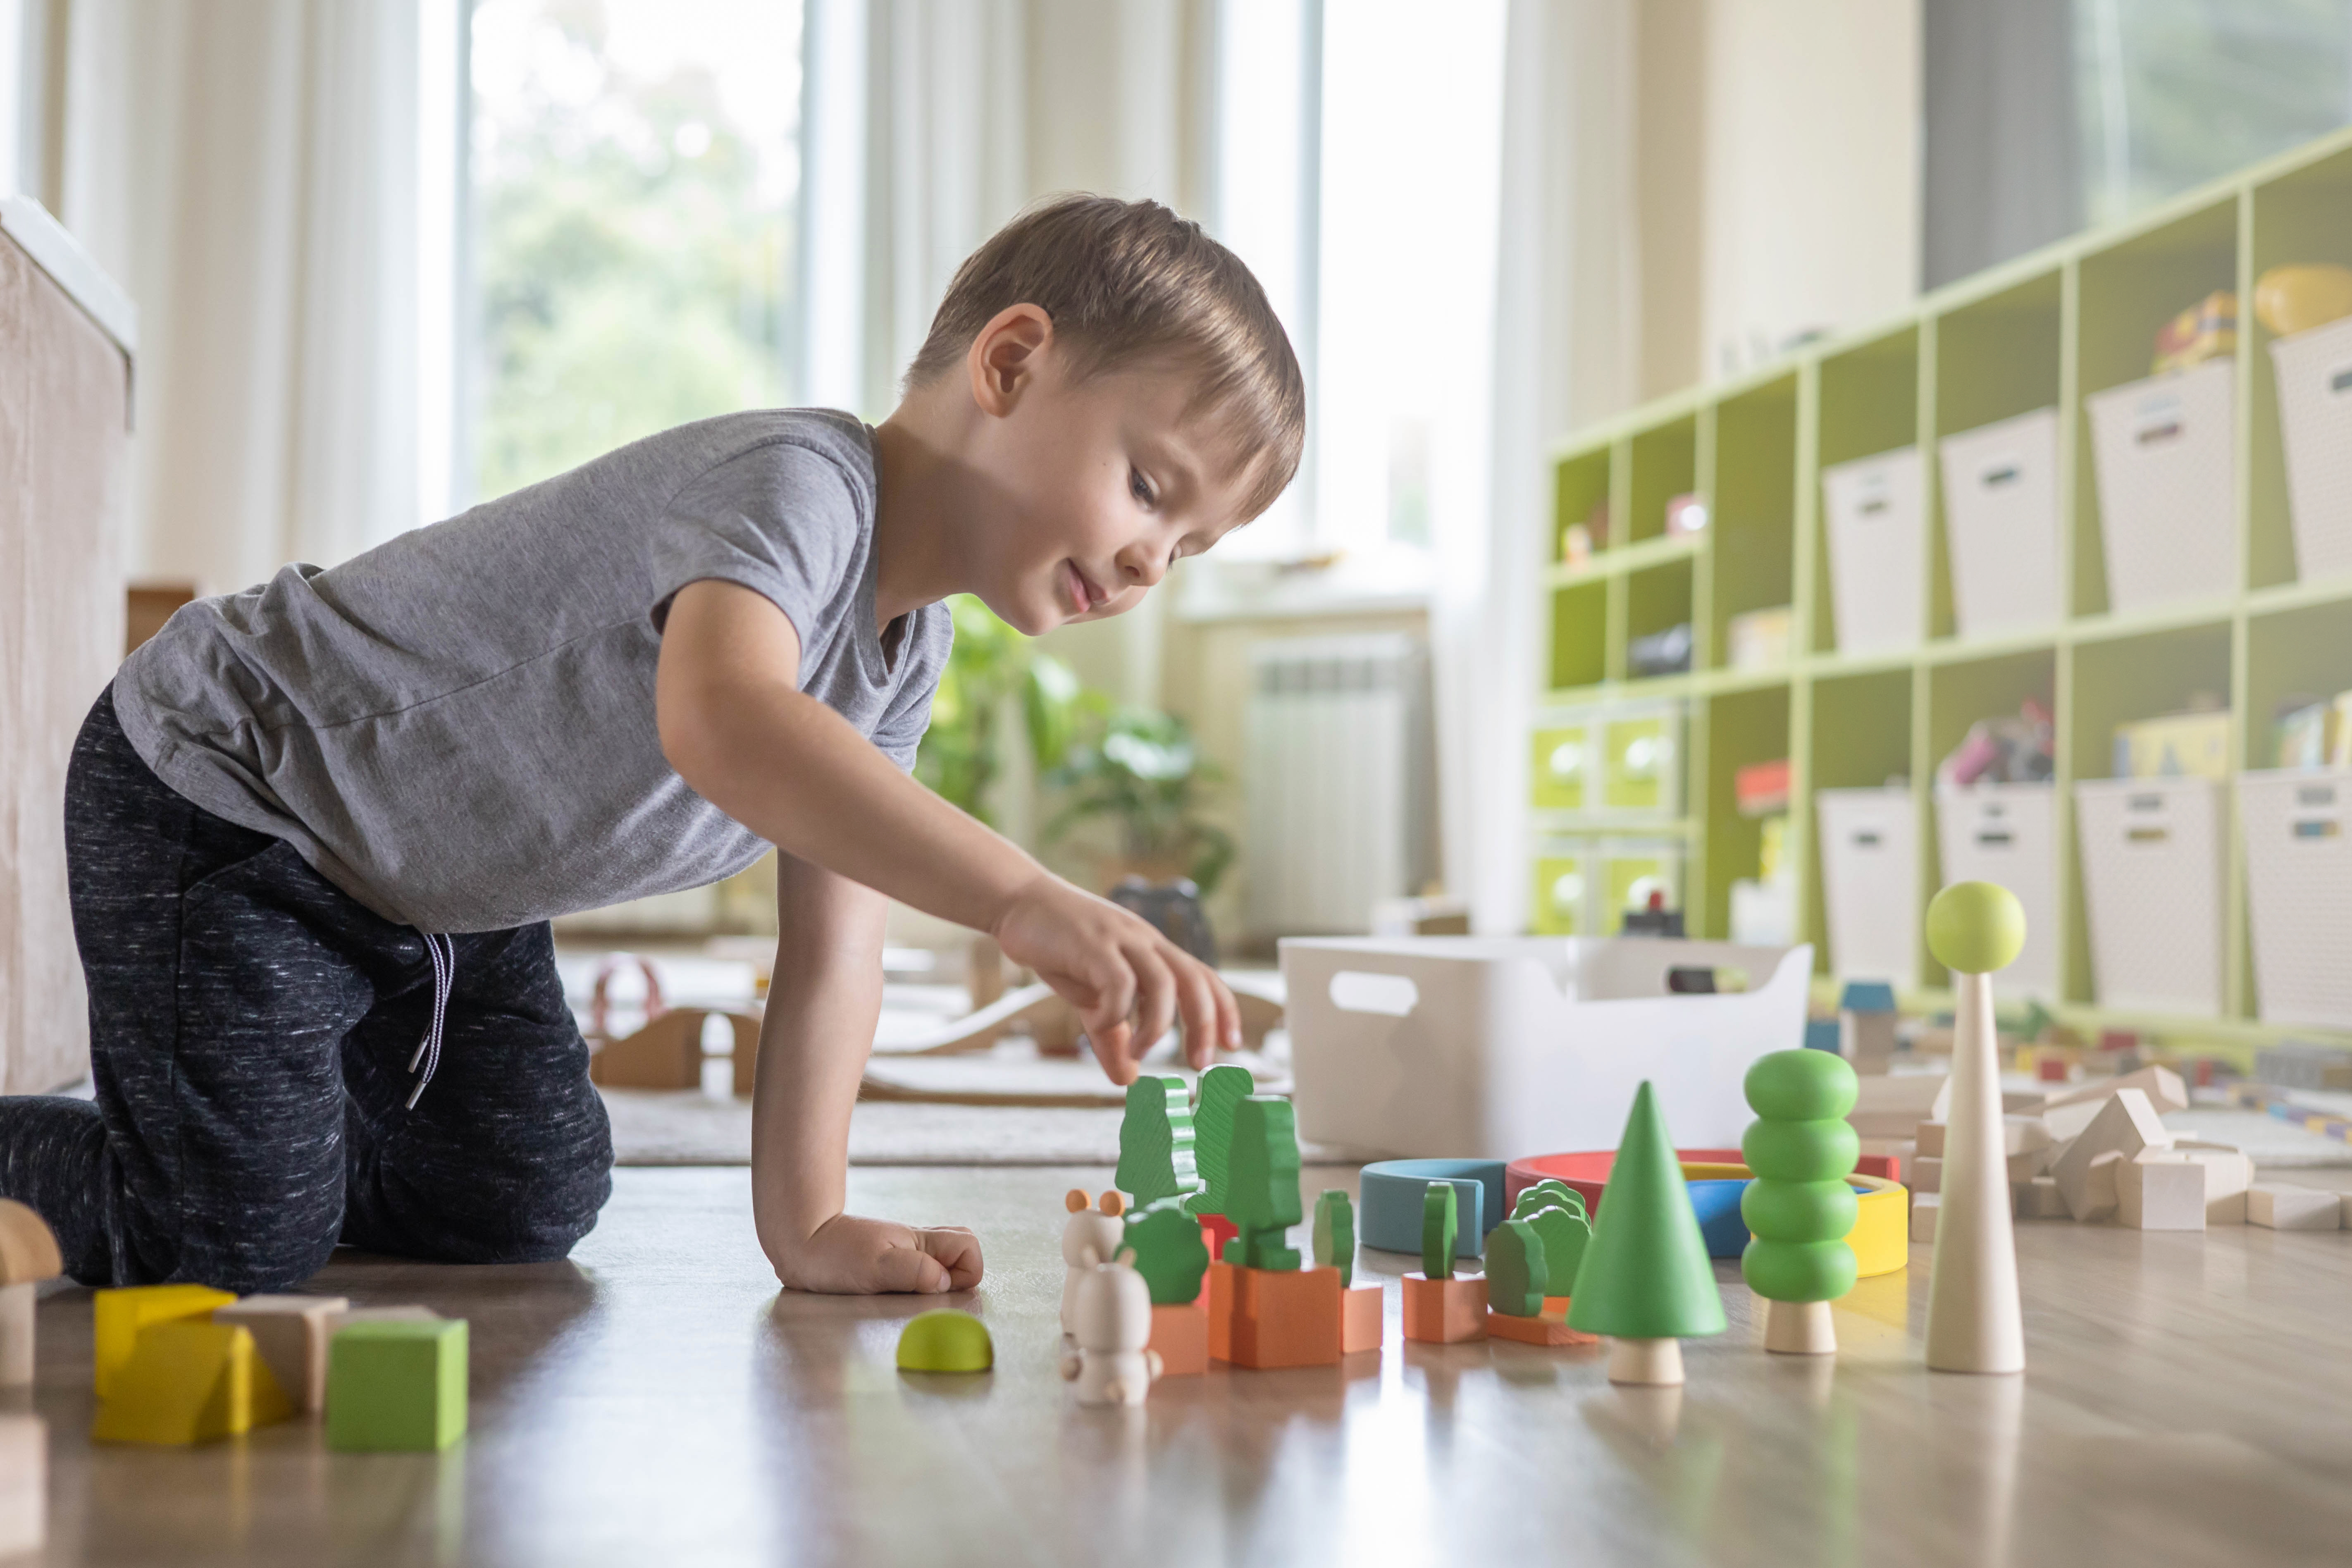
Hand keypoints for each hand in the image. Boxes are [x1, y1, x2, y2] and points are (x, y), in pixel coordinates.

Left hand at [772, 1213, 983, 1293]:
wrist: (799, 1243)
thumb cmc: (833, 1253)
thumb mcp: (875, 1266)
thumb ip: (914, 1272)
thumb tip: (944, 1282)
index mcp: (921, 1241)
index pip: (969, 1247)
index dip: (966, 1271)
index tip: (937, 1288)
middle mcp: (918, 1246)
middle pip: (962, 1253)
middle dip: (956, 1279)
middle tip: (923, 1296)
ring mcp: (905, 1254)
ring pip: (941, 1264)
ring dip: (933, 1285)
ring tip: (904, 1297)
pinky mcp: (889, 1265)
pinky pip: (918, 1272)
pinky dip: (914, 1286)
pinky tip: (891, 1295)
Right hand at [991, 874, 1240, 1084]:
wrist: (1020, 903)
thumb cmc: (1060, 948)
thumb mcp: (1090, 1000)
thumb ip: (1111, 1037)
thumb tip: (1128, 1078)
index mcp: (1153, 950)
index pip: (1203, 977)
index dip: (1224, 1010)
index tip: (1232, 1045)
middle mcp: (1145, 941)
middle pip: (1194, 979)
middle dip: (1204, 1023)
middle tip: (1200, 1063)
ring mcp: (1121, 939)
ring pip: (1162, 981)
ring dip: (1158, 1025)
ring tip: (1142, 1052)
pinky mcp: (1092, 942)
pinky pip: (1118, 980)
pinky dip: (1116, 1010)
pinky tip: (1101, 1023)